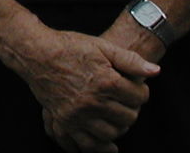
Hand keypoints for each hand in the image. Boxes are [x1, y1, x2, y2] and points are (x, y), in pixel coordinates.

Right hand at [5, 28, 158, 152]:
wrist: (35, 51)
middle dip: (131, 108)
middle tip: (124, 100)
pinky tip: (109, 144)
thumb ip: (130, 60)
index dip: (141, 91)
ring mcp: (78, 113)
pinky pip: (88, 143)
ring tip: (114, 114)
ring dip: (118, 125)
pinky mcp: (65, 120)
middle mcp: (93, 101)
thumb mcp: (101, 46)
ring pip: (112, 132)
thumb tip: (155, 71)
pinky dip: (101, 147)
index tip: (134, 87)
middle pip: (129, 117)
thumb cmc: (68, 46)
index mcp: (106, 81)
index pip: (139, 97)